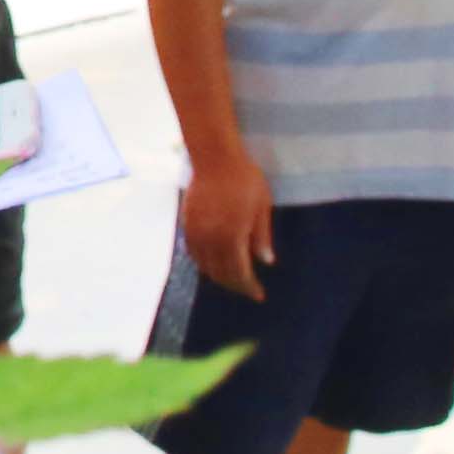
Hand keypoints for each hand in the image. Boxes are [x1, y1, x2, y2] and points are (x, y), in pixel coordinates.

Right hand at [177, 143, 275, 299]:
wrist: (215, 158)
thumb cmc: (245, 179)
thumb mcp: (262, 207)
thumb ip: (262, 237)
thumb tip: (266, 262)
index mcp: (233, 237)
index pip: (240, 273)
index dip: (249, 287)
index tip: (259, 295)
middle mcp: (211, 240)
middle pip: (221, 274)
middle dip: (235, 285)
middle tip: (247, 289)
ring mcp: (196, 233)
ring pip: (205, 266)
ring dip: (219, 277)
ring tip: (232, 279)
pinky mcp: (187, 225)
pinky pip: (194, 254)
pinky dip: (205, 264)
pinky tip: (214, 263)